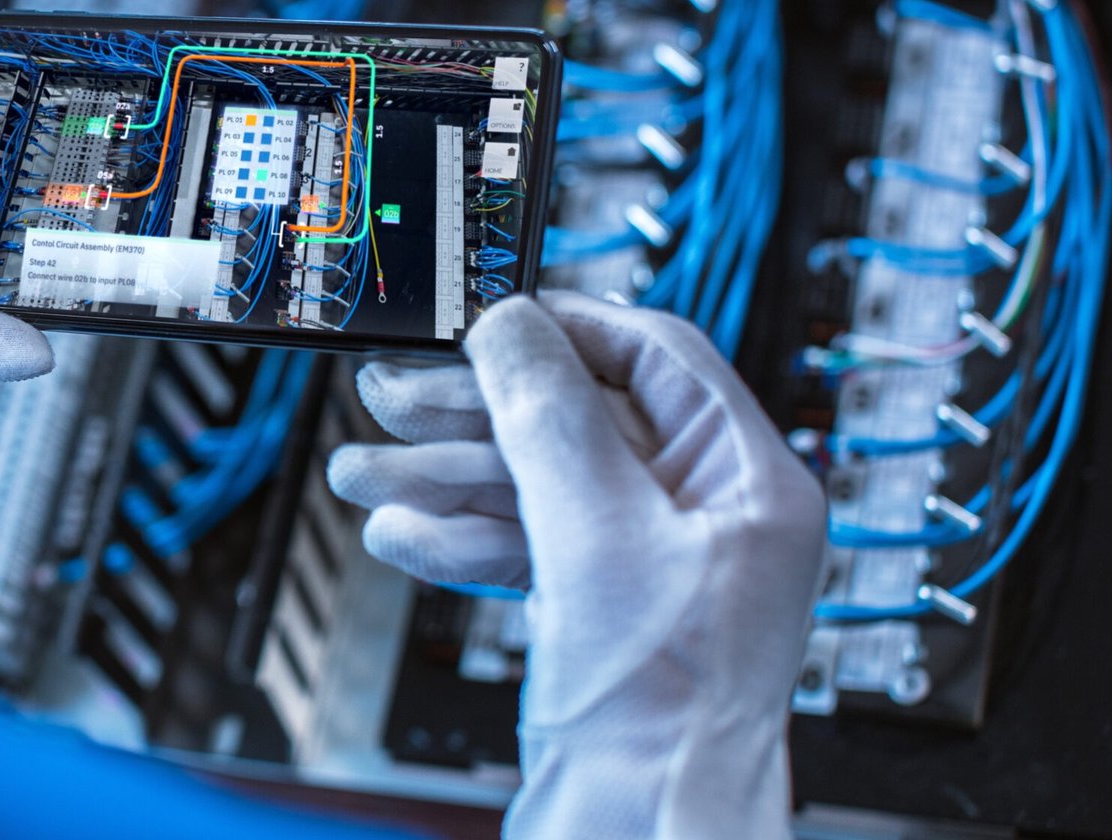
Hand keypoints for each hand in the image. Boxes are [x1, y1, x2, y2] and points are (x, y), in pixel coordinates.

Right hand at [329, 292, 824, 839]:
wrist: (641, 829)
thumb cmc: (665, 713)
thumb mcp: (597, 533)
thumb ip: (550, 417)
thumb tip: (511, 327)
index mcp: (744, 480)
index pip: (654, 356)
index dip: (562, 332)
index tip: (484, 321)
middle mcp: (701, 515)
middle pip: (575, 419)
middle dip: (472, 413)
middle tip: (393, 394)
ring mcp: (646, 565)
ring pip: (534, 484)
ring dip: (442, 476)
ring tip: (366, 472)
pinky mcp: (597, 608)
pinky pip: (523, 543)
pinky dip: (459, 537)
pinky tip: (402, 534)